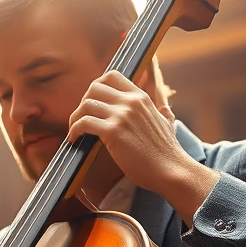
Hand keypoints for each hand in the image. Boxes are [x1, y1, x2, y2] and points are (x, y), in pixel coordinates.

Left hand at [67, 71, 218, 221]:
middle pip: (94, 88)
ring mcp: (122, 116)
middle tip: (82, 118)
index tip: (92, 102)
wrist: (171, 170)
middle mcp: (131, 102)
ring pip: (86, 104)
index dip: (96, 87)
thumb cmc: (167, 152)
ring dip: (75, 118)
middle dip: (83, 102)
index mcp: (141, 97)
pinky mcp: (113, 132)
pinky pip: (84, 123)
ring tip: (75, 130)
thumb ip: (163, 112)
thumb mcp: (168, 123)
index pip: (111, 76)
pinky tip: (74, 139)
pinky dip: (74, 130)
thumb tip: (165, 109)